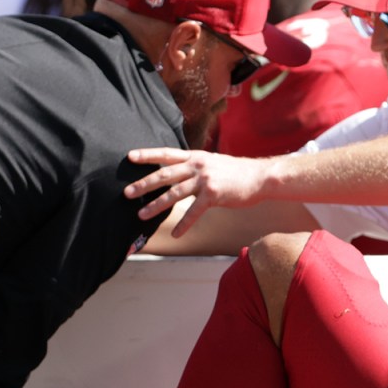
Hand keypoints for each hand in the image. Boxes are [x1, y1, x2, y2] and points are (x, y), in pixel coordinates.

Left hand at [125, 148, 275, 234]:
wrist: (260, 177)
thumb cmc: (237, 172)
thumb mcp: (213, 162)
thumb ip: (196, 166)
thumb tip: (180, 173)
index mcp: (195, 156)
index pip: (166, 154)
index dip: (147, 155)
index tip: (130, 157)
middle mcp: (197, 166)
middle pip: (164, 175)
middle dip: (143, 184)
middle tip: (126, 192)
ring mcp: (205, 180)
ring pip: (174, 193)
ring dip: (156, 205)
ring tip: (141, 214)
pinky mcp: (214, 195)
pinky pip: (194, 212)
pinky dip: (183, 224)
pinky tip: (175, 234)